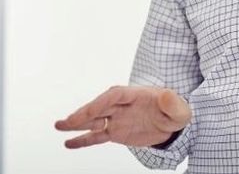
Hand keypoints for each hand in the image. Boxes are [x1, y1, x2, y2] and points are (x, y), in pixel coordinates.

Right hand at [55, 86, 191, 148]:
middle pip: (100, 107)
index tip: (90, 111)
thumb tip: (166, 95)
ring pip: (94, 120)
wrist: (174, 124)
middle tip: (67, 121)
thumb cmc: (176, 112)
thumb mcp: (179, 109)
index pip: (114, 96)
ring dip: (77, 122)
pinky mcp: (115, 132)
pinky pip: (97, 136)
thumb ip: (172, 103)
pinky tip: (69, 143)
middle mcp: (123, 105)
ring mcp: (117, 118)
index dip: (102, 103)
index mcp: (135, 95)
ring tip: (59, 126)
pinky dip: (83, 140)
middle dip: (84, 113)